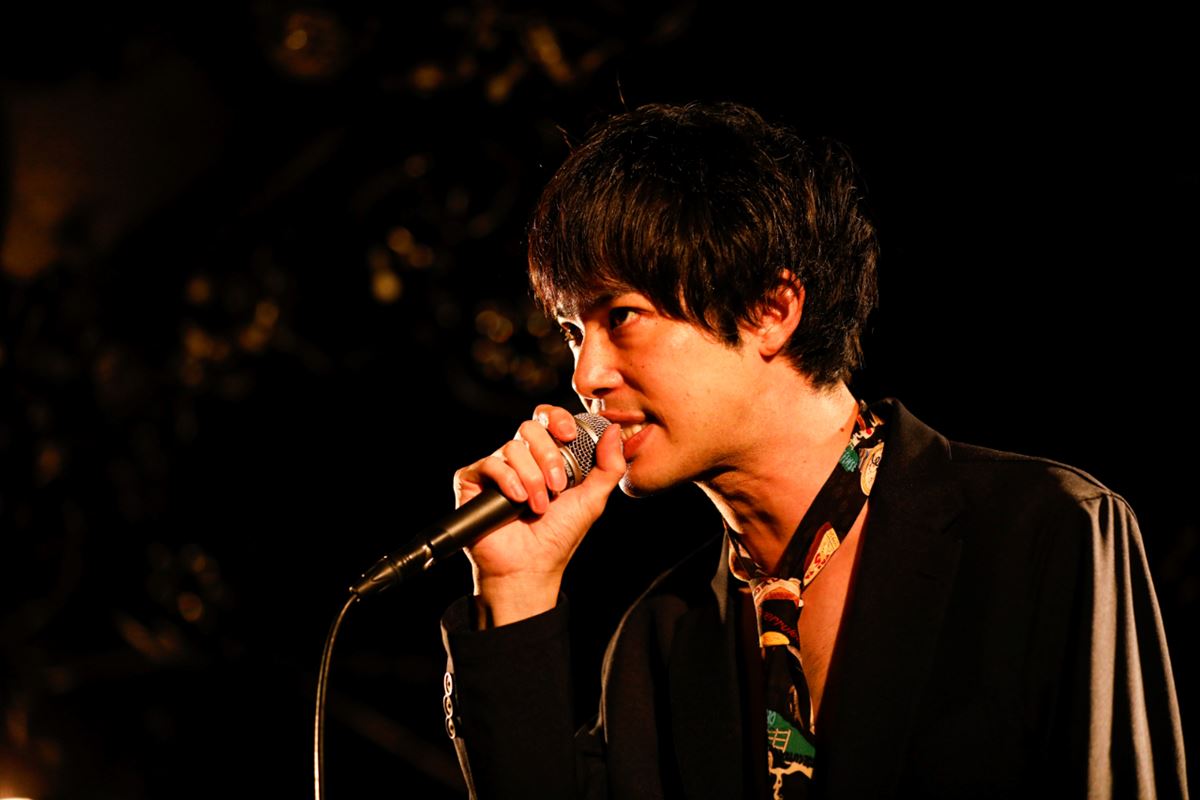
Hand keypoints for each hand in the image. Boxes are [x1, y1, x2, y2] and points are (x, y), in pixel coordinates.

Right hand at [452, 404, 624, 626]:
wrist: (530, 567)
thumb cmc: (558, 536)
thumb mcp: (593, 499)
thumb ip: (609, 465)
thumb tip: (613, 430)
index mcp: (546, 456)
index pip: (547, 418)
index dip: (557, 418)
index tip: (570, 436)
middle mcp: (520, 458)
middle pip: (530, 427)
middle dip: (548, 455)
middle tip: (558, 486)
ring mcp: (496, 469)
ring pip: (512, 447)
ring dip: (532, 478)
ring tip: (538, 505)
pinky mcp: (473, 481)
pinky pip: (490, 463)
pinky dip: (508, 480)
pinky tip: (517, 501)